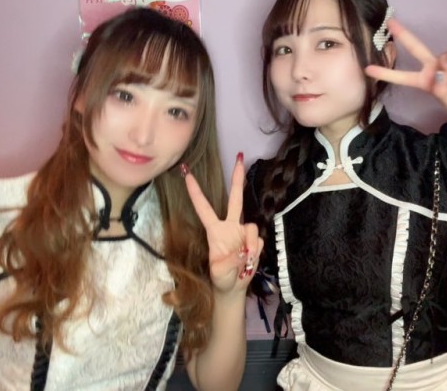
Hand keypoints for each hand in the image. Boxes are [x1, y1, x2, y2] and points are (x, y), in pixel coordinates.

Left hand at [183, 153, 262, 294]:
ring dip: (250, 244)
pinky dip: (255, 253)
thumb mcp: (219, 272)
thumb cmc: (220, 278)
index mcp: (214, 230)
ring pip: (252, 227)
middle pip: (235, 199)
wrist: (233, 288)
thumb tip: (243, 251)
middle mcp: (229, 226)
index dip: (196, 192)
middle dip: (237, 179)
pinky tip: (249, 262)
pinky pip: (258, 242)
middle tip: (239, 158)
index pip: (204, 207)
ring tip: (245, 261)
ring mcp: (243, 233)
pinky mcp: (254, 241)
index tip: (187, 174)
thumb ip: (229, 261)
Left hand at [365, 19, 446, 117]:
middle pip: (415, 49)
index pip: (402, 77)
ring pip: (440, 57)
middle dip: (403, 35)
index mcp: (425, 82)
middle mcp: (433, 67)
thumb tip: (438, 73)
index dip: (385, 73)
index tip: (368, 69)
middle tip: (390, 23)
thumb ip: (442, 91)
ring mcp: (446, 58)